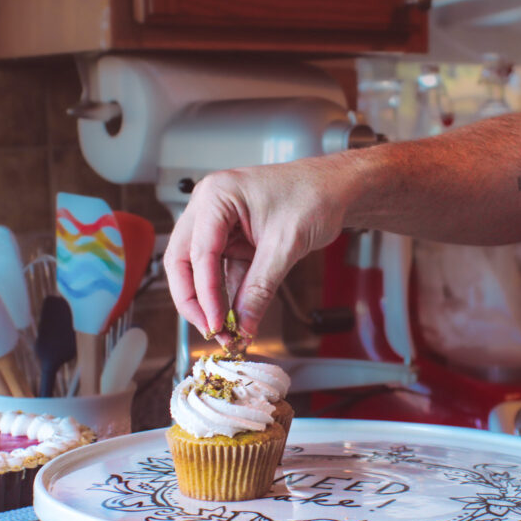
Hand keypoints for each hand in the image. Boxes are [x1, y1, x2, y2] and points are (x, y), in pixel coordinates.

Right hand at [163, 157, 351, 341]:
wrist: (337, 189)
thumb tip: (243, 323)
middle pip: (183, 261)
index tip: (216, 323)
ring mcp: (219, 225)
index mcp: (216, 196)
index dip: (204, 293)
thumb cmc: (314, 195)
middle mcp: (209, 207)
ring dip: (211, 302)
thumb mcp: (285, 245)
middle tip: (210, 329)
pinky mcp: (233, 240)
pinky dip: (227, 296)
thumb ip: (260, 287)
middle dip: (194, 299)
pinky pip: (222, 273)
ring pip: (200, 270)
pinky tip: (236, 318)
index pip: (198, 252)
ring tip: (225, 331)